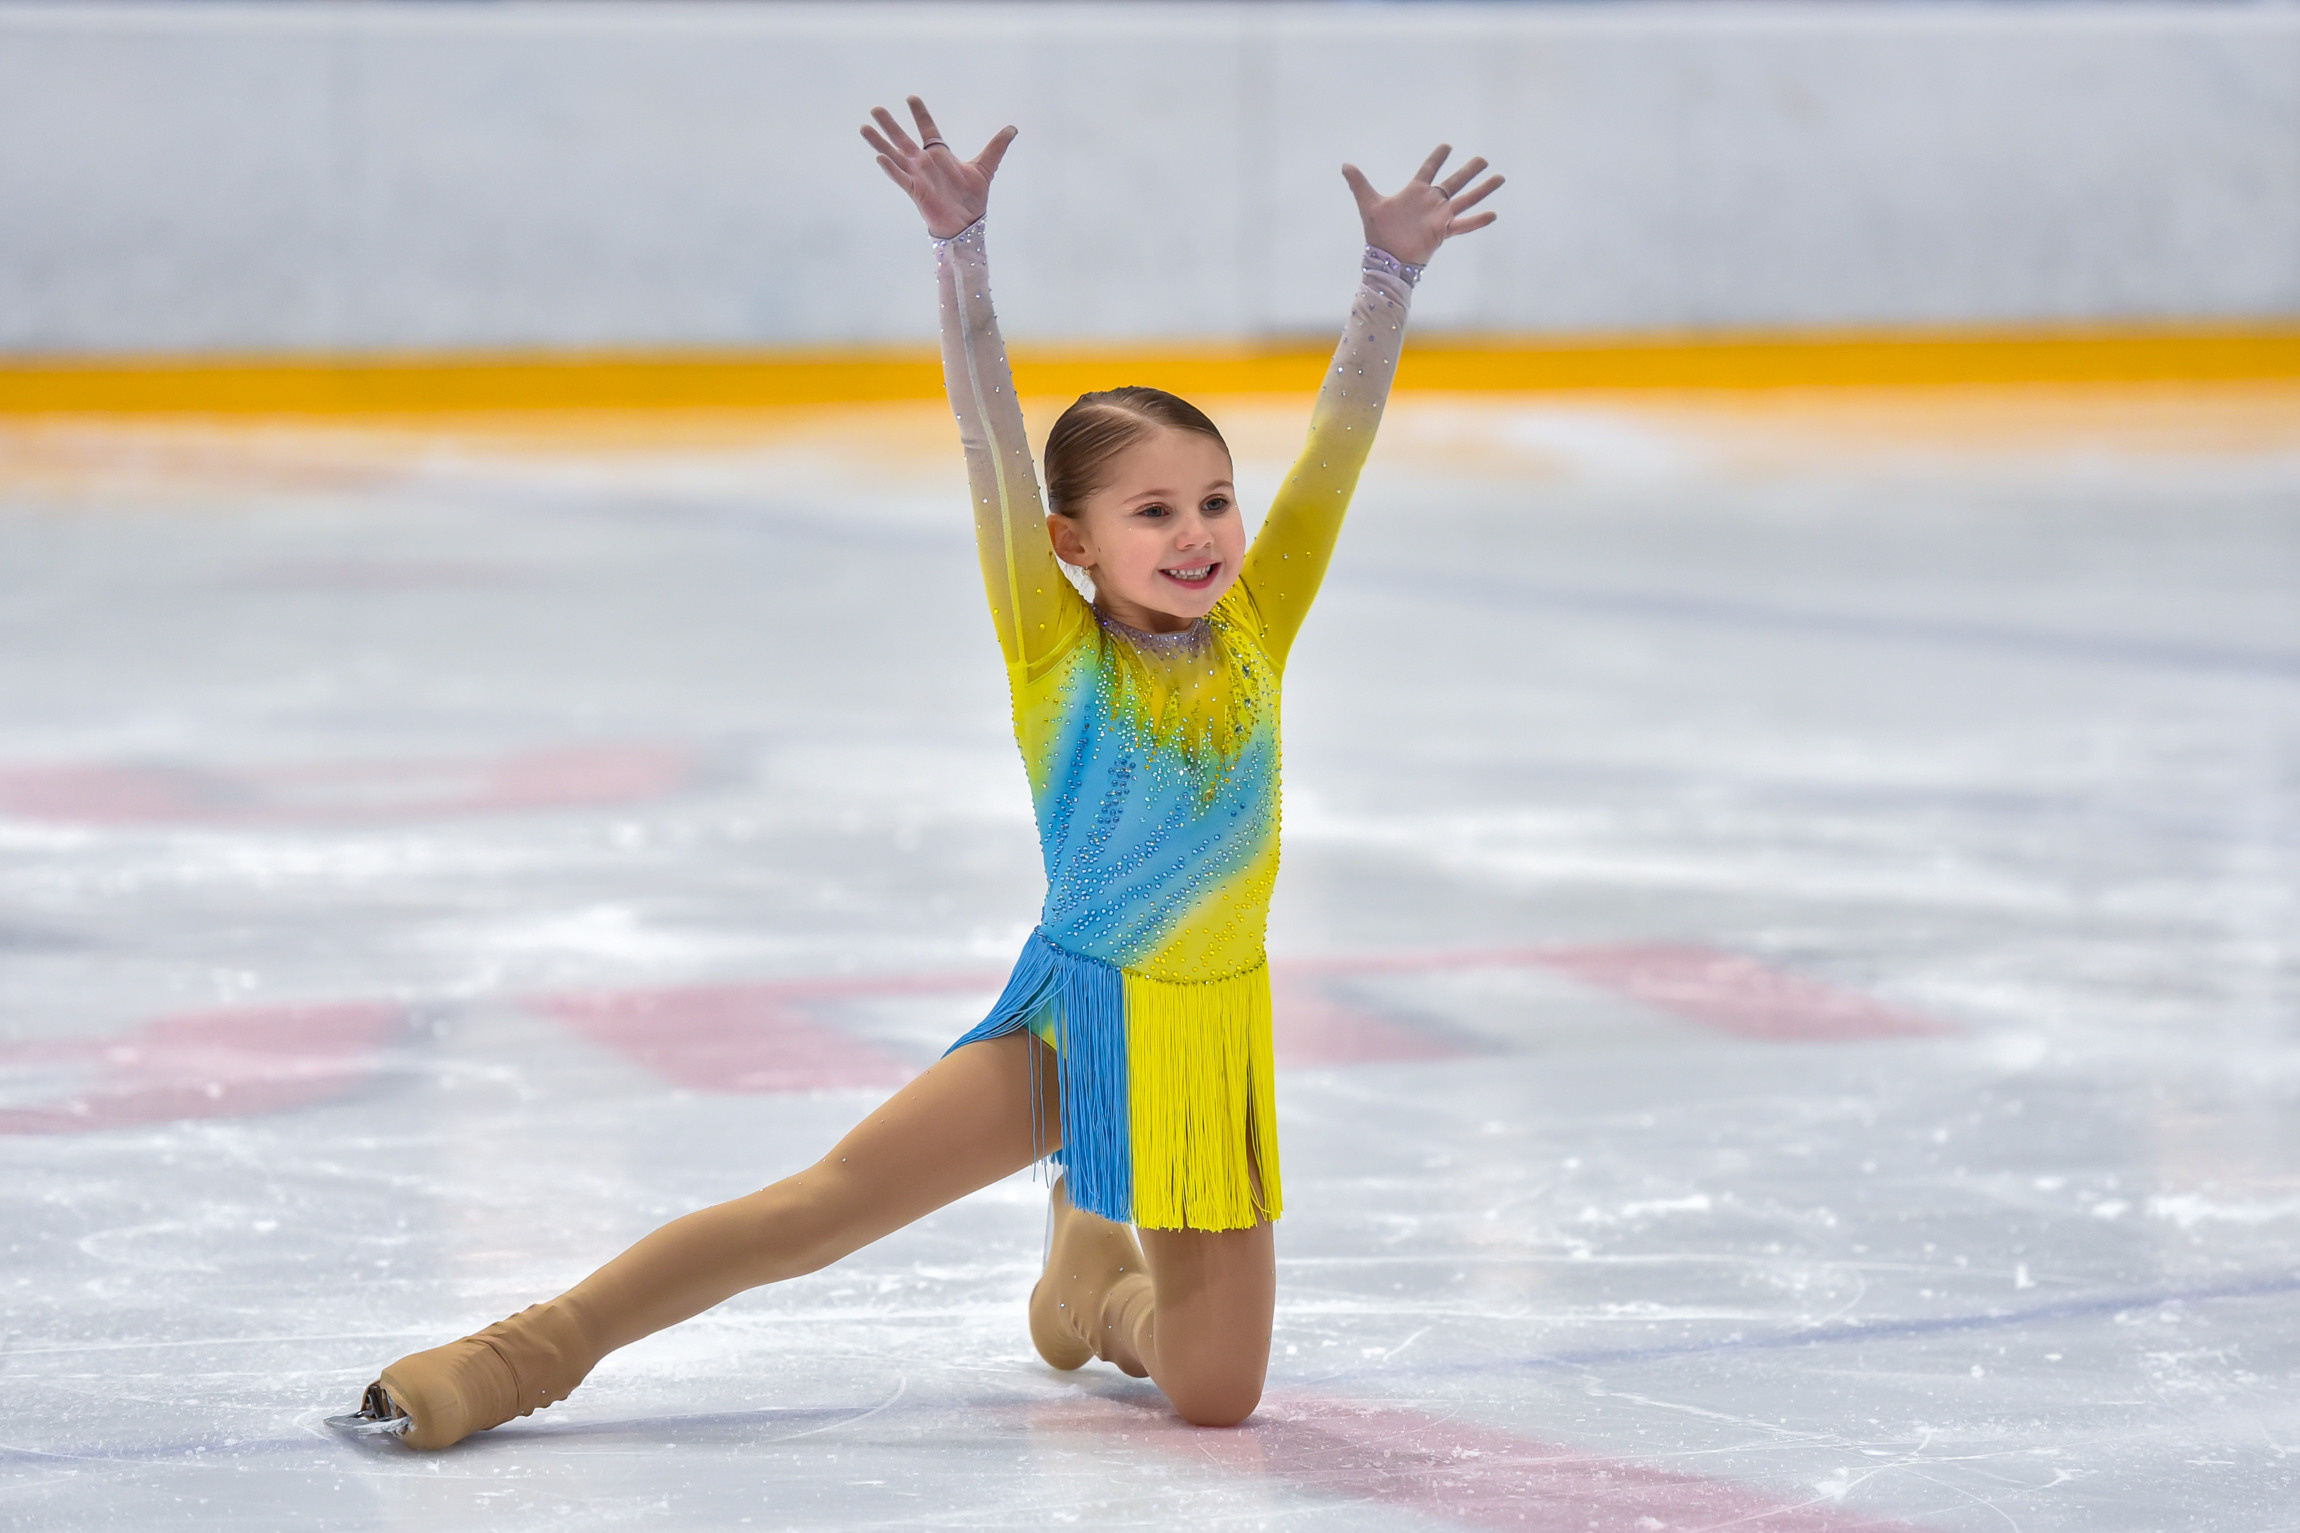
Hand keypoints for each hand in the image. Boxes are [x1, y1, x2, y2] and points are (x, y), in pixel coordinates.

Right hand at [862, 96, 1016, 239]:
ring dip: (880, 143)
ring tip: (865, 128)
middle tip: (875, 109)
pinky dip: (891, 169)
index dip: (920, 114)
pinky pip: (901, 178)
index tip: (911, 98)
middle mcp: (924, 163)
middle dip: (890, 125)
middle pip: (903, 139)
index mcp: (939, 155)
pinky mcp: (915, 192)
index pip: (927, 129)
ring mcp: (917, 177)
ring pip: (894, 156)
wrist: (967, 224)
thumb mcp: (986, 168)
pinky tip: (879, 157)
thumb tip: (1012, 129)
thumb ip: (997, 147)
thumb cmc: (972, 198)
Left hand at [1341, 146, 1503, 266]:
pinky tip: (1492, 214)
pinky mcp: (1443, 232)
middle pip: (1454, 181)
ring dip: (1482, 190)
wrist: (1386, 260)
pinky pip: (1463, 225)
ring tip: (1499, 178)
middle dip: (1468, 170)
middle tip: (1483, 159)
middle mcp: (1430, 202)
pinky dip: (1477, 221)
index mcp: (1415, 192)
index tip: (1447, 147)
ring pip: (1465, 199)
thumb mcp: (1368, 203)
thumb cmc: (1378, 234)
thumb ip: (1359, 183)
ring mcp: (1439, 216)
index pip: (1429, 169)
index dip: (1437, 157)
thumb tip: (1345, 164)